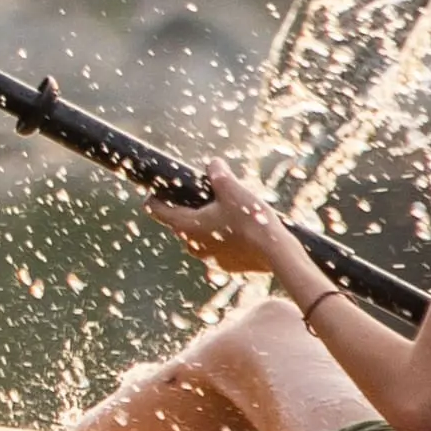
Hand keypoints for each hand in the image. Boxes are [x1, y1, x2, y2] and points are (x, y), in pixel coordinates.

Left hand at [145, 160, 306, 291]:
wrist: (275, 253)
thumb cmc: (250, 220)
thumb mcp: (232, 188)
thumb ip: (218, 173)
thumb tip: (213, 164)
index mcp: (187, 225)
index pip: (157, 211)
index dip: (154, 198)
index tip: (156, 191)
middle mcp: (192, 245)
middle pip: (180, 223)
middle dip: (188, 208)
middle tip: (203, 195)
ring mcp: (208, 259)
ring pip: (199, 236)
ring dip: (206, 224)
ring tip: (225, 211)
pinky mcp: (225, 266)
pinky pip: (217, 248)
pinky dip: (223, 238)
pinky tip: (239, 228)